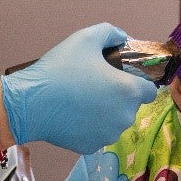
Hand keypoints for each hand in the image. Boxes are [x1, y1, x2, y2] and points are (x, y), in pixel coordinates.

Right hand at [0, 23, 157, 154]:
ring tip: (82, 100)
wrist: (30, 103)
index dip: (139, 81)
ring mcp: (108, 135)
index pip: (150, 90)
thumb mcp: (86, 38)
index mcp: (129, 91)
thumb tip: (122, 37)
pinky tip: (73, 114)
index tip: (122, 77)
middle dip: (119, 96)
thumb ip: (111, 33)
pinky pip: (98, 134)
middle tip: (95, 84)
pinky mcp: (91, 147)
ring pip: (114, 121)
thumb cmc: (60, 69)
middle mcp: (124, 117)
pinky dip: (90, 126)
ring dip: (105, 112)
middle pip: (131, 106)